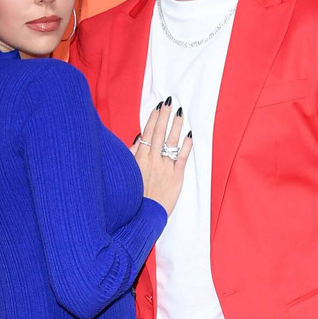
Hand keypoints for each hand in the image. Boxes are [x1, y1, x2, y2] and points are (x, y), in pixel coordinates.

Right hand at [131, 98, 192, 214]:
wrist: (142, 216)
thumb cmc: (134, 195)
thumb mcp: (127, 172)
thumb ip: (132, 155)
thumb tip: (137, 138)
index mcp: (139, 157)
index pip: (147, 133)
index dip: (153, 119)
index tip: (158, 107)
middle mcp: (152, 159)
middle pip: (159, 133)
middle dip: (164, 116)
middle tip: (169, 102)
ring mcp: (164, 167)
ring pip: (171, 141)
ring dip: (176, 126)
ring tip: (180, 113)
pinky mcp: (176, 176)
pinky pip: (182, 157)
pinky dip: (187, 146)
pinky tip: (190, 135)